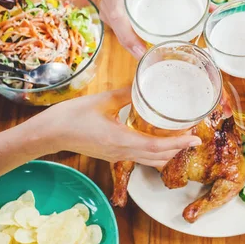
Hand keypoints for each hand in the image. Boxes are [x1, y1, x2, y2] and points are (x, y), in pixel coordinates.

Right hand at [34, 88, 201, 167]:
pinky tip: (159, 141)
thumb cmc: (72, 116)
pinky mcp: (112, 154)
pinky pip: (140, 157)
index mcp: (122, 140)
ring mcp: (117, 156)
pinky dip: (155, 152)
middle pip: (158, 157)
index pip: (158, 146)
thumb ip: (126, 93)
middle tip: (194, 137)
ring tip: (181, 140)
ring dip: (168, 153)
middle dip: (179, 149)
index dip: (179, 143)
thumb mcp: (102, 100)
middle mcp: (122, 152)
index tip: (195, 138)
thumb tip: (143, 83)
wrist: (49, 134)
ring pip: (150, 160)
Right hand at [101, 0, 158, 57]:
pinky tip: (141, 46)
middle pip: (119, 30)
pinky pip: (118, 29)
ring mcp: (106, 7)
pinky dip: (129, 38)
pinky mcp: (109, 12)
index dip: (128, 36)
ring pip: (118, 32)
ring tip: (149, 55)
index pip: (119, 16)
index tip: (142, 51)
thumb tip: (215, 8)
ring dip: (132, 44)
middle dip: (134, 47)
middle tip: (153, 58)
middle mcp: (110, 0)